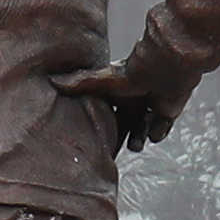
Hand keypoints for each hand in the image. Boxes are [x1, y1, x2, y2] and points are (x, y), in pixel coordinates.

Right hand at [62, 28, 216, 149]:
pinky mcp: (168, 111)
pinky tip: (155, 129)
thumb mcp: (102, 81)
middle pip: (124, 126)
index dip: (102, 129)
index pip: (107, 116)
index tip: (95, 144)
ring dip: (139, 138)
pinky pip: (161, 129)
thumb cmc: (134, 72)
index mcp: (117, 95)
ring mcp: (151, 106)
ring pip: (142, 130)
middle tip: (114, 153)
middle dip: (120, 139)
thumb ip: (79, 84)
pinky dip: (158, 132)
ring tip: (136, 143)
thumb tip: (51, 81)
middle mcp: (133, 101)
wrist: (167, 66)